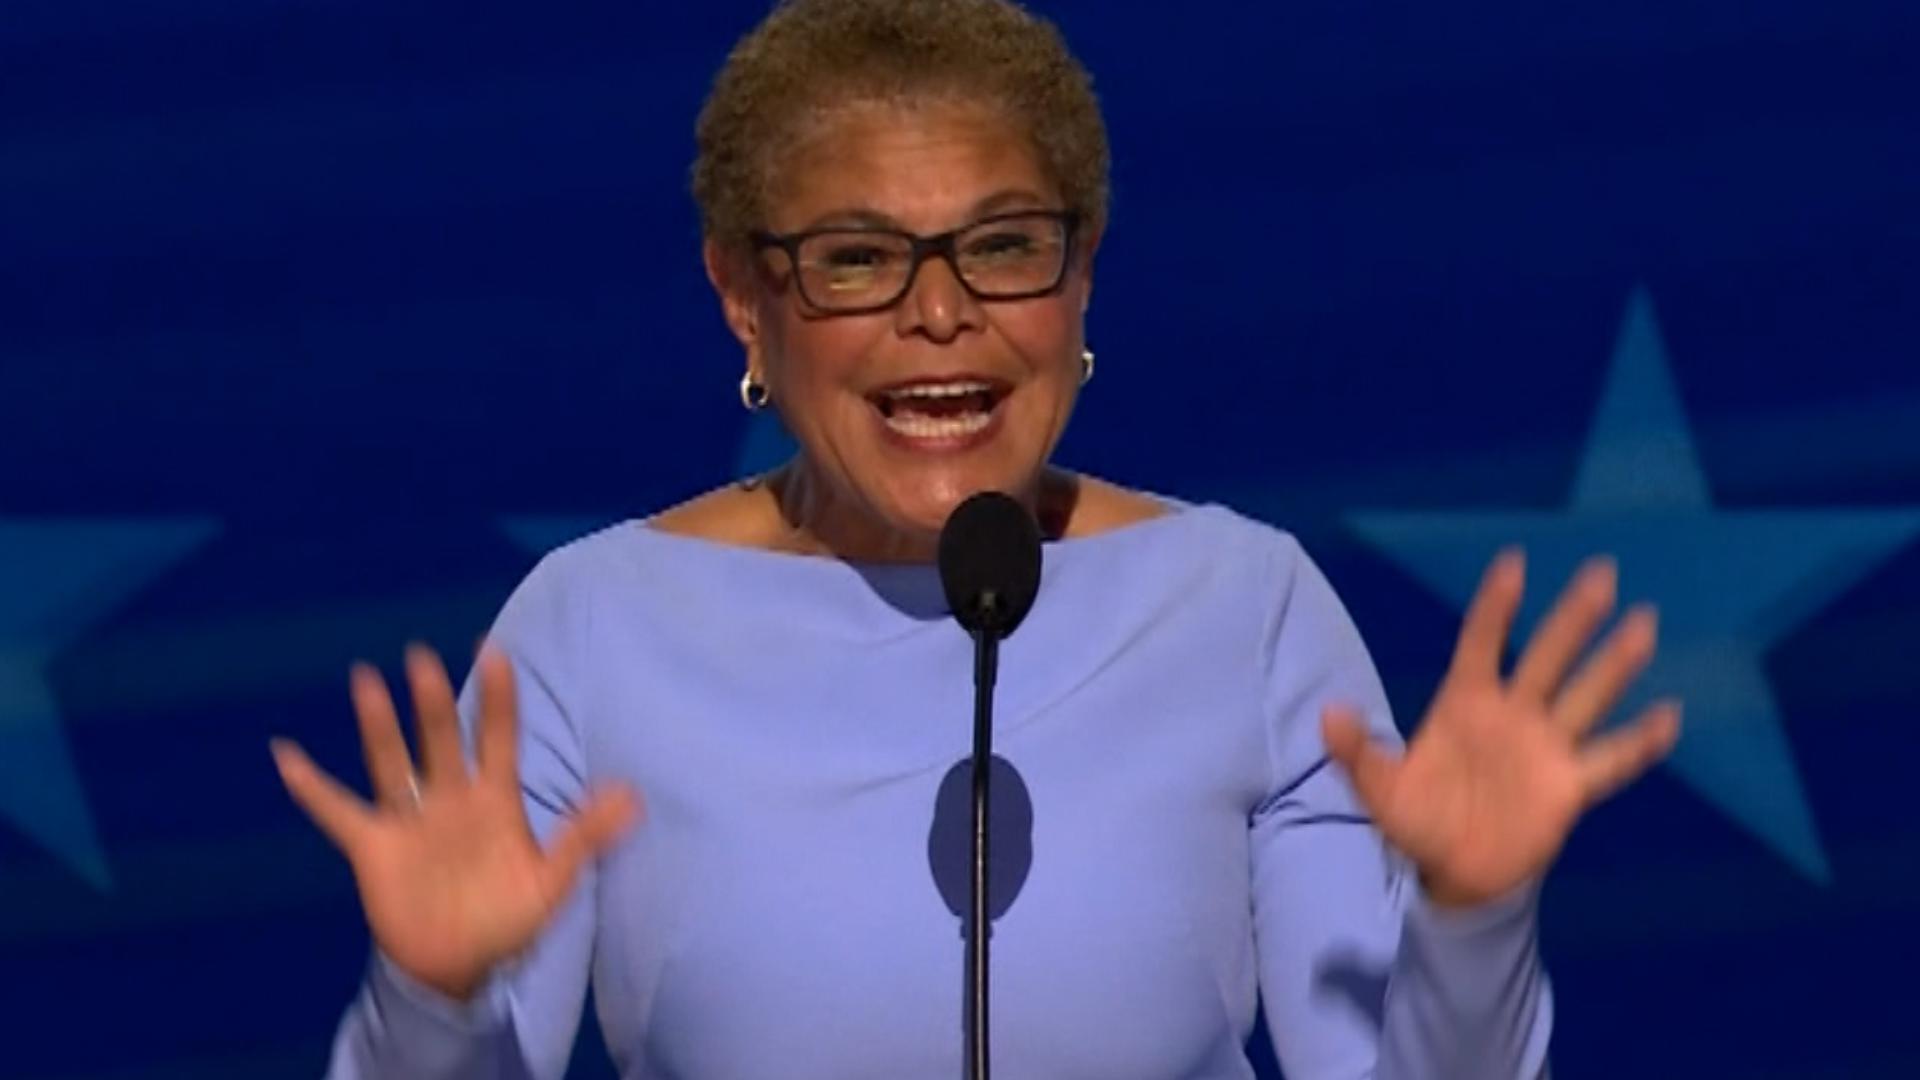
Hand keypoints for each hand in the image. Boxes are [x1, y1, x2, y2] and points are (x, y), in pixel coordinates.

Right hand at [271, 644, 639, 999]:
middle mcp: (451, 800)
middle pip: (442, 740)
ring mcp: (410, 821)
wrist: (458, 968)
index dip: (499, 697)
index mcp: (495, 802)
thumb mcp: (551, 883)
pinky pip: (338, 812)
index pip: (499, 738)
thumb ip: (586, 837)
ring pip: (392, 762)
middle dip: (434, 701)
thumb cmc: (506, 919)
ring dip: (379, 726)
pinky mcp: (373, 848)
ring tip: (365, 680)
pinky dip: (311, 788)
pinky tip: (286, 754)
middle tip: (422, 656)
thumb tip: (632, 796)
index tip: (493, 649)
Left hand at [1322, 550, 1679, 908]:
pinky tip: (1668, 716)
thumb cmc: (1416, 819)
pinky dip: (1639, 742)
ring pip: (1585, 696)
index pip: (1481, 643)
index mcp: (1464, 703)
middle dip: (1572, 617)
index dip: (1496, 606)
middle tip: (1602, 572)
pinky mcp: (1569, 786)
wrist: (1454, 872)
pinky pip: (1610, 760)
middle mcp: (1511, 714)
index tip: (1514, 562)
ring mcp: (1544, 746)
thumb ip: (1357, 754)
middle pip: (1546, 657)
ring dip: (1613, 664)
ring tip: (1643, 623)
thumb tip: (1328, 714)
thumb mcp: (1378, 790)